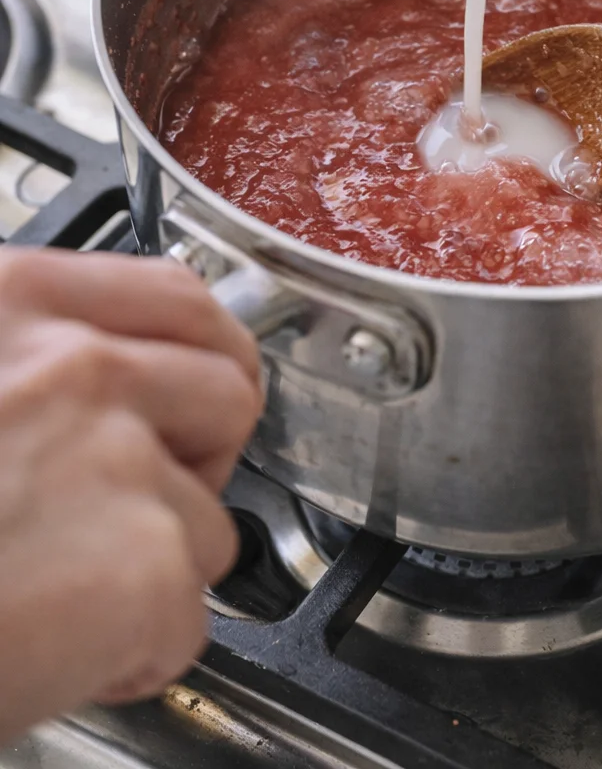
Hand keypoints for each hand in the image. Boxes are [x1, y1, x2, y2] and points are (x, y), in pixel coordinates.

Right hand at [0, 249, 260, 740]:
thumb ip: (22, 363)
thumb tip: (89, 372)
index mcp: (11, 301)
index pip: (175, 296)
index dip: (200, 355)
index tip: (195, 391)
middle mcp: (75, 364)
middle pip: (227, 394)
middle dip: (199, 462)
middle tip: (139, 508)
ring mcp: (116, 456)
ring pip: (209, 516)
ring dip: (154, 570)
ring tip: (61, 594)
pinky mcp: (146, 560)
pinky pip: (188, 616)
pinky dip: (134, 658)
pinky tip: (57, 654)